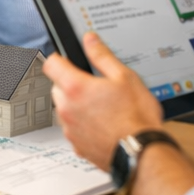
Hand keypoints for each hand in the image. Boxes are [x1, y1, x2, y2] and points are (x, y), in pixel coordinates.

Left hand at [43, 31, 162, 169]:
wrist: (142, 153)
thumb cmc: (136, 117)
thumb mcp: (124, 77)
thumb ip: (102, 56)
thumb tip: (90, 41)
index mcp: (75, 88)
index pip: (51, 64)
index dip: (60, 59)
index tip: (70, 61)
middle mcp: (67, 109)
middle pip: (56, 87)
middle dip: (70, 83)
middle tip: (94, 86)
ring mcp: (70, 130)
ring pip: (64, 109)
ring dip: (76, 105)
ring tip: (102, 107)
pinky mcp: (77, 146)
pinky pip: (73, 129)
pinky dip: (83, 125)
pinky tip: (103, 125)